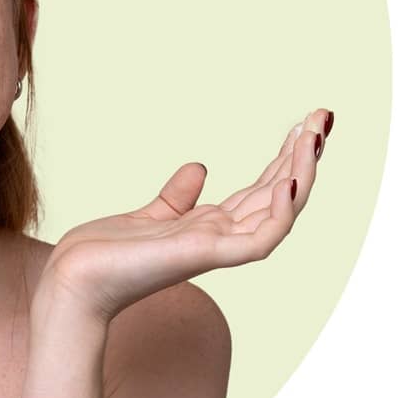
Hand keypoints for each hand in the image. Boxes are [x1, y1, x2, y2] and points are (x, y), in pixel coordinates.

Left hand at [33, 109, 333, 324]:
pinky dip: (279, 214)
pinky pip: (258, 241)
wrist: (73, 279)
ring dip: (300, 174)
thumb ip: (177, 197)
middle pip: (279, 196)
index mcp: (209, 227)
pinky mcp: (203, 256)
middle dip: (303, 158)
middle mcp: (220, 237)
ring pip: (279, 213)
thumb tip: (200, 167)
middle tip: (323, 117)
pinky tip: (288, 182)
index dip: (285, 159)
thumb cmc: (105, 254)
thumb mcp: (149, 215)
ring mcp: (215, 248)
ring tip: (312, 137)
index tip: (305, 125)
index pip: (263, 191)